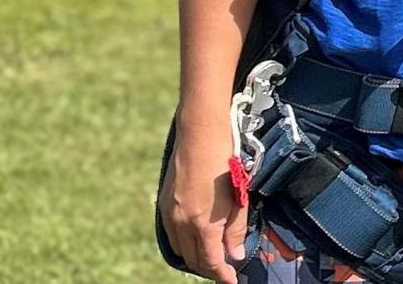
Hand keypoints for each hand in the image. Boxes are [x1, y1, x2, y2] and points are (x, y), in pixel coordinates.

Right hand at [157, 125, 246, 283]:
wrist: (200, 133)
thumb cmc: (225, 161)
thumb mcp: (237, 197)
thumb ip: (235, 229)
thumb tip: (235, 254)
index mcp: (202, 222)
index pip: (211, 261)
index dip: (222, 274)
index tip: (231, 281)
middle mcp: (181, 222)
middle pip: (193, 259)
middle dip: (209, 268)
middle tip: (224, 270)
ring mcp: (169, 213)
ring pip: (180, 249)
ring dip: (196, 257)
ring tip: (212, 258)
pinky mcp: (164, 204)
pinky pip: (172, 234)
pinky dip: (184, 243)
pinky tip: (196, 240)